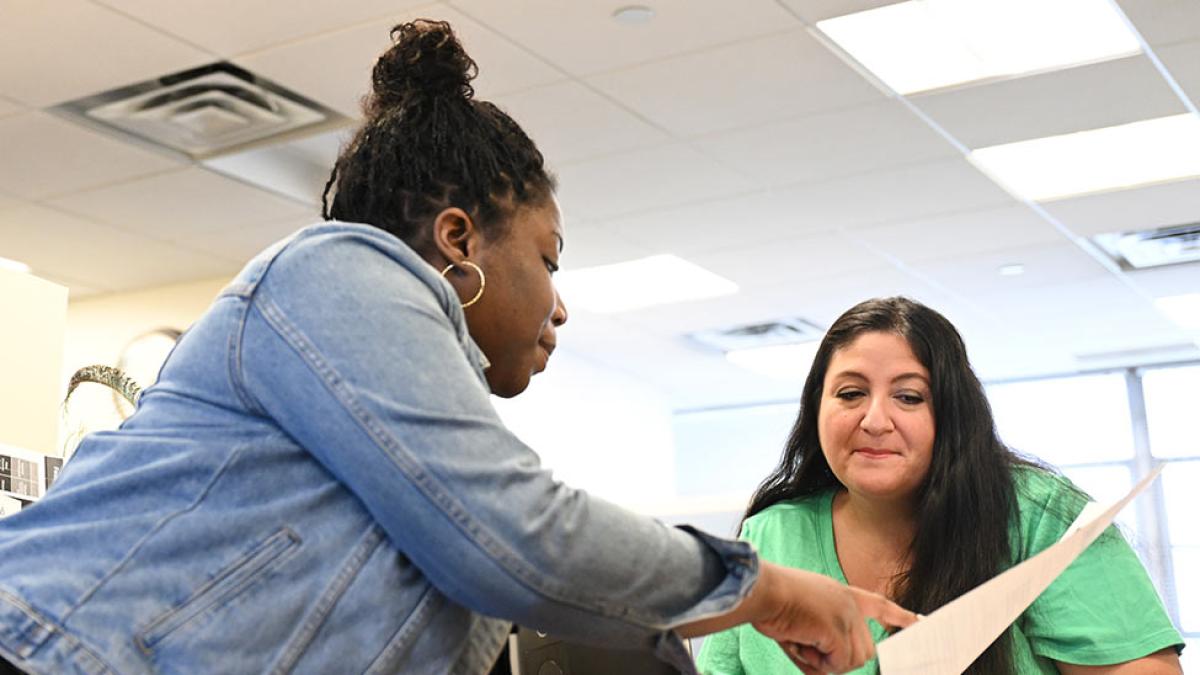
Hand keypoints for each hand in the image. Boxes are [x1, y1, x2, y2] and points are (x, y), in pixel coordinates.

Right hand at [751, 563, 915, 673]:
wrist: (761, 590)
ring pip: (855, 660)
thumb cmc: (772, 602)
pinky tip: (801, 643)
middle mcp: (849, 603)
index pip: (879, 604)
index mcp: (842, 594)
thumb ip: (822, 641)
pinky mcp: (837, 629)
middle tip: (808, 648)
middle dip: (839, 660)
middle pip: (865, 650)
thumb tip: (829, 669)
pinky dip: (818, 663)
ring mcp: (846, 616)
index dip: (900, 616)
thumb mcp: (803, 621)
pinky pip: (839, 663)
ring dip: (826, 662)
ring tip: (802, 643)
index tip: (920, 622)